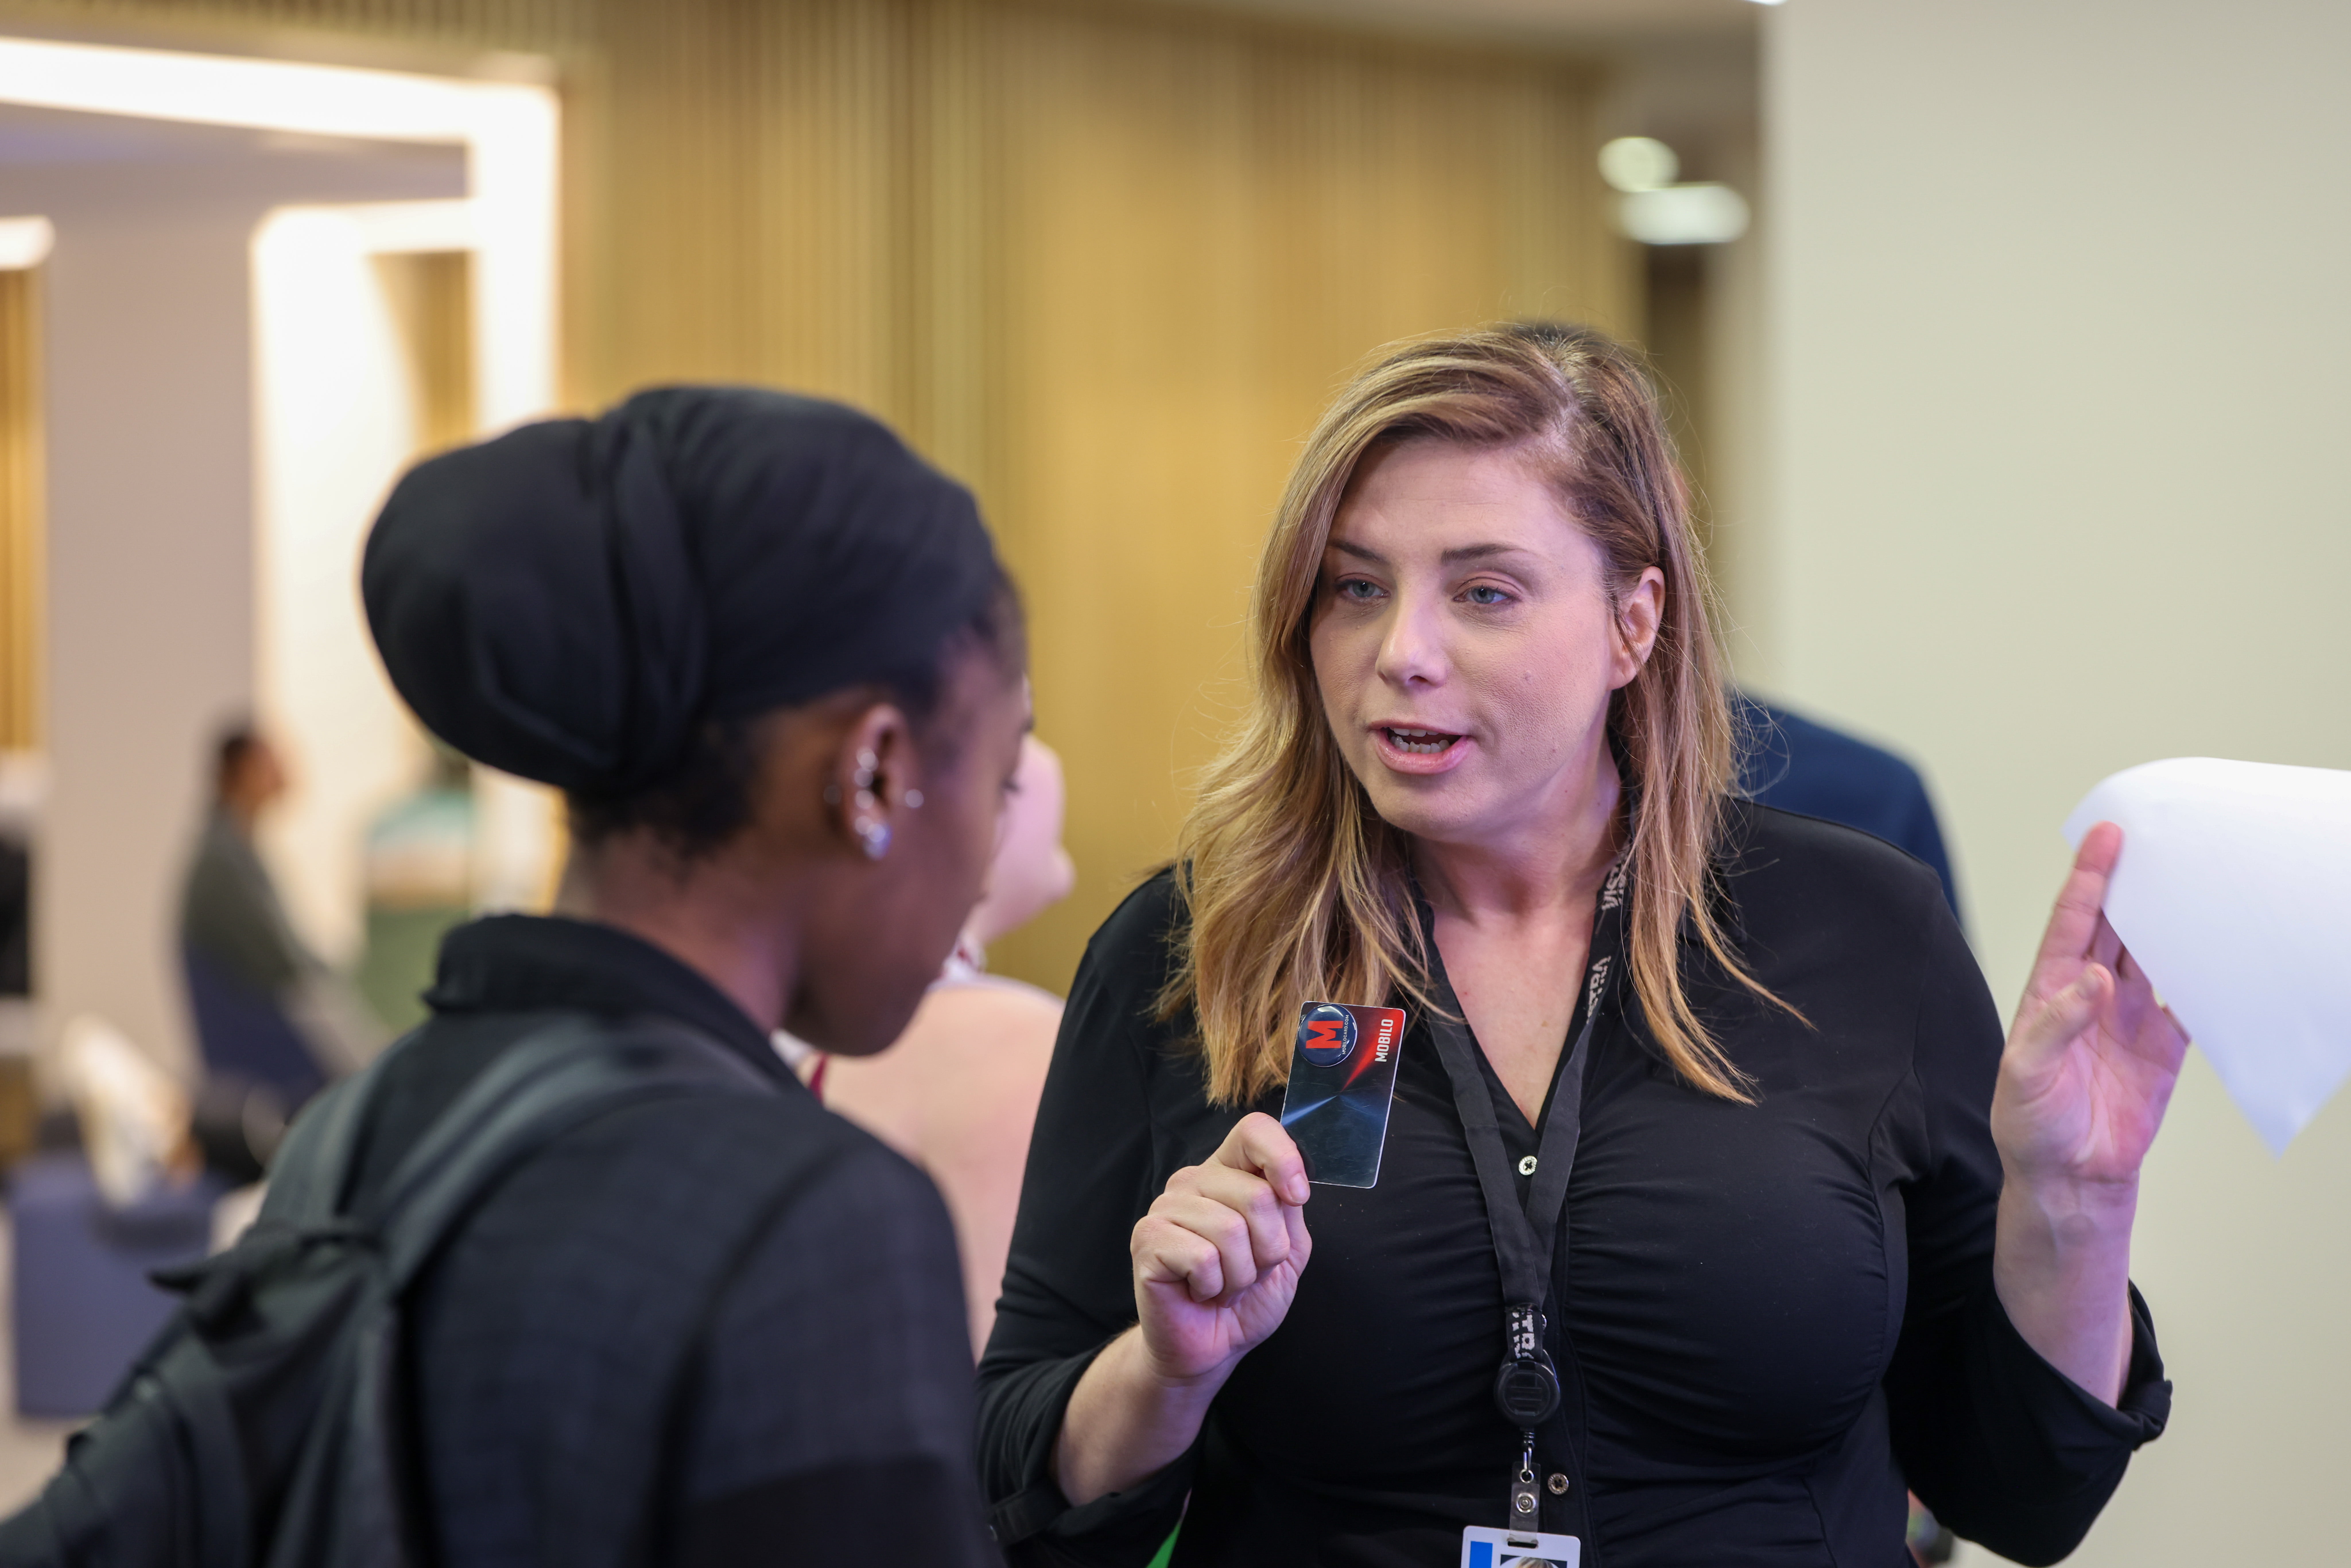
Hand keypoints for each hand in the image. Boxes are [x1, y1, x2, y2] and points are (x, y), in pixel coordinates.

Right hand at [1129, 1112, 1312, 1383]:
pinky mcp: (1147, 1239)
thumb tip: (1290, 1186)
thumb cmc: (1247, 1297)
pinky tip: (1200, 1291)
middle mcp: (1193, 1182)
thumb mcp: (1288, 1251)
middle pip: (1256, 1194)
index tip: (1297, 1198)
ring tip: (1223, 1284)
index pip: (1253, 1131)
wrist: (1213, 1346)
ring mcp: (1165, 1208)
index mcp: (1228, 1173)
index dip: (1283, 1159)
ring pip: (1231, 1229)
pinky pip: (1202, 1256)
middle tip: (1248, 1272)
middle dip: (1269, 1249)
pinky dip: (1213, 1285)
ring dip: (1241, 1274)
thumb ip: (1289, 1210)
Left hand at [1993, 822, 2189, 1195]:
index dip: (2088, 877)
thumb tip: (2094, 978)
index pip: (2072, 921)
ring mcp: (2128, 1017)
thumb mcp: (2025, 1074)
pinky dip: (2204, 979)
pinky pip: (2188, 1003)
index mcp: (2051, 991)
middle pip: (2114, 925)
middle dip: (2132, 883)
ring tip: (2194, 881)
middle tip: (2158, 841)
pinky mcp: (2162, 1047)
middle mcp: (2090, 995)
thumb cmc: (2030, 1124)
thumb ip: (2056, 1024)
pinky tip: (2222, 953)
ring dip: (2169, 921)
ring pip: (2152, 954)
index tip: (2106, 838)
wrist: (2068, 1177)